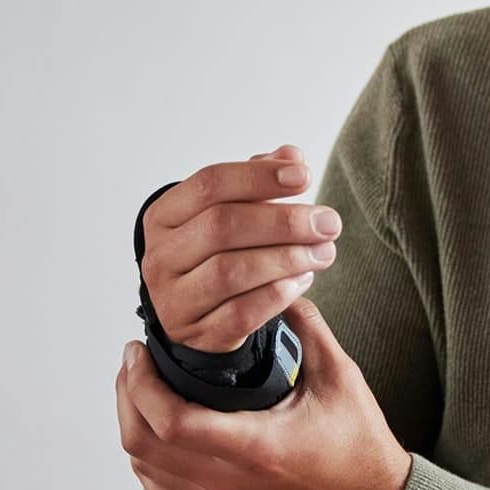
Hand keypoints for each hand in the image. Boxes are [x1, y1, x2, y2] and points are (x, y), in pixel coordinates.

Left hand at [116, 298, 410, 489]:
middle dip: (127, 397)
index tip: (140, 351)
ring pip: (145, 469)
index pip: (169, 420)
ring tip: (142, 390)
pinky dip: (148, 459)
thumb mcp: (339, 375)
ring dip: (134, 425)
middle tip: (134, 363)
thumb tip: (280, 287)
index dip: (141, 383)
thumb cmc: (359, 442)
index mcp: (255, 447)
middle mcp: (230, 484)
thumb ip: (307, 327)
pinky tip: (157, 431)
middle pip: (143, 444)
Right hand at [140, 146, 341, 352]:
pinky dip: (278, 294)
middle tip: (328, 222)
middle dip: (284, 221)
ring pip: (231, 271)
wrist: (196, 317)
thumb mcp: (229, 213)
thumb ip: (258, 182)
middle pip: (223, 226)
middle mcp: (161, 257)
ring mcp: (174, 299)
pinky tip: (304, 279)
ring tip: (324, 251)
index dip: (258, 176)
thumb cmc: (217, 254)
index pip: (209, 184)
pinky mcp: (198, 334)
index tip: (304, 175)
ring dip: (287, 258)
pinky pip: (241, 313)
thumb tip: (292, 156)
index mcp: (164, 217)